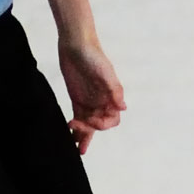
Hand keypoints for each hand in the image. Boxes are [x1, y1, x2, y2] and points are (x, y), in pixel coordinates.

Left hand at [59, 39, 125, 153]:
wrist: (76, 45)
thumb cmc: (94, 56)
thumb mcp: (106, 72)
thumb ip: (114, 90)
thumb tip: (123, 108)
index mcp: (111, 97)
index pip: (112, 119)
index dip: (102, 124)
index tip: (89, 119)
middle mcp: (102, 102)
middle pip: (99, 125)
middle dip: (89, 132)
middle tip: (75, 128)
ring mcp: (89, 101)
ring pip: (88, 125)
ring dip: (83, 137)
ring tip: (75, 149)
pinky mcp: (77, 99)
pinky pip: (78, 117)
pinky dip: (75, 128)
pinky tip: (69, 137)